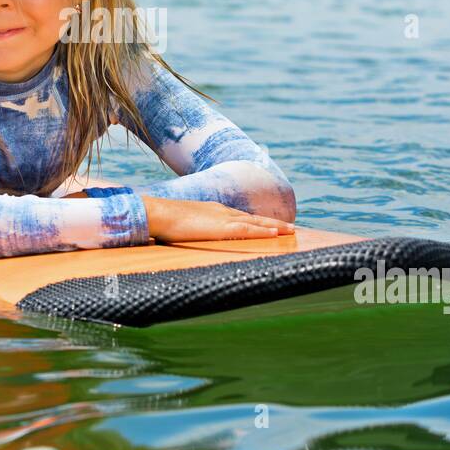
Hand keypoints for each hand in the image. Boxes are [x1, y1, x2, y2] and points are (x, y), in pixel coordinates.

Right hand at [141, 196, 295, 243]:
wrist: (158, 213)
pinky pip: (248, 229)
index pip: (240, 217)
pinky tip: (276, 233)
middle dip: (272, 223)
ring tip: (291, 230)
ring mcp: (223, 218)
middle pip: (252, 218)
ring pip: (255, 222)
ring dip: (274, 226)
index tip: (269, 225)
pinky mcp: (221, 227)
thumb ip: (189, 231)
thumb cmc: (163, 221)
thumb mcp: (181, 227)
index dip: (256, 222)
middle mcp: (222, 211)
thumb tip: (186, 238)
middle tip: (290, 227)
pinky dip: (263, 231)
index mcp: (213, 211)